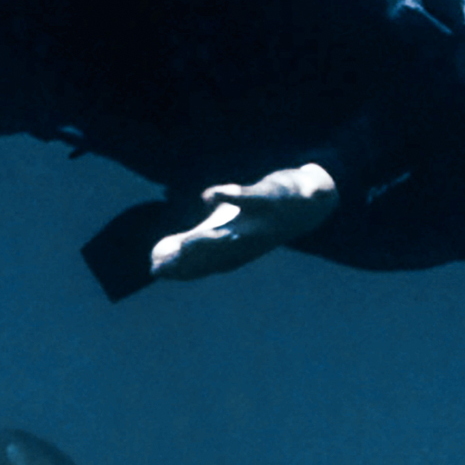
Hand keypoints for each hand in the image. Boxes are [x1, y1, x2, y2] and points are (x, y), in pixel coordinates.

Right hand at [135, 164, 340, 286]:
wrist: (308, 206)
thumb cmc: (257, 219)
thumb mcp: (221, 231)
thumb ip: (190, 244)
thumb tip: (156, 257)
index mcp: (233, 254)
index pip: (203, 266)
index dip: (179, 269)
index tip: (155, 269)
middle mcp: (246, 244)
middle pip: (215, 255)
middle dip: (189, 260)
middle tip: (163, 262)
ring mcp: (259, 224)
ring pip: (233, 237)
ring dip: (212, 242)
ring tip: (187, 244)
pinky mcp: (269, 200)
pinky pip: (249, 199)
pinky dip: (230, 197)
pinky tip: (209, 196)